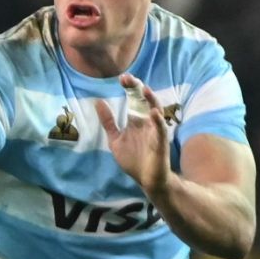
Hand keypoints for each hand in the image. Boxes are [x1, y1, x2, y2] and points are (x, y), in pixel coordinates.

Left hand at [94, 73, 170, 195]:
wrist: (146, 180)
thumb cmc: (133, 159)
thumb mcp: (115, 139)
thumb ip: (108, 121)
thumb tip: (98, 102)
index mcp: (136, 121)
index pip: (134, 100)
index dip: (129, 88)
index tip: (122, 78)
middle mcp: (146, 123)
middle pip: (144, 101)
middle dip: (138, 89)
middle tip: (128, 78)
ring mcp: (154, 132)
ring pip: (156, 112)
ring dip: (151, 100)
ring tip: (144, 89)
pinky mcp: (160, 143)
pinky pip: (161, 130)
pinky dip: (158, 121)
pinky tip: (154, 113)